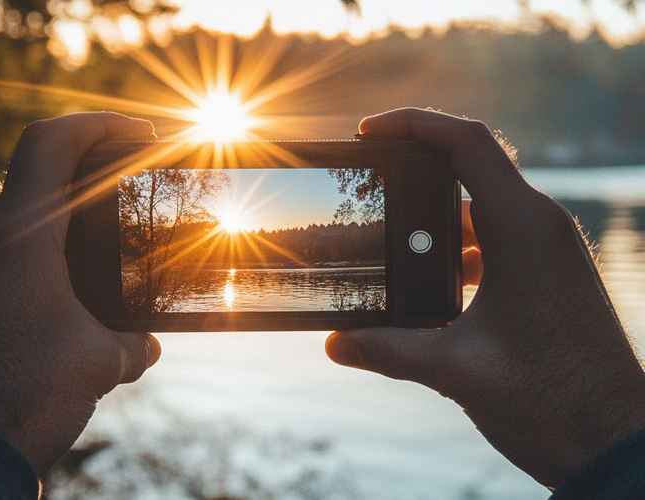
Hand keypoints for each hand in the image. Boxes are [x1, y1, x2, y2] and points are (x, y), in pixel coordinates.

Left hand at [0, 112, 160, 474]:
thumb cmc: (32, 396)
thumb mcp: (102, 362)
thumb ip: (133, 341)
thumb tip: (145, 343)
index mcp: (16, 237)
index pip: (50, 142)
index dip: (97, 123)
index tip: (138, 134)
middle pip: (34, 181)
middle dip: (86, 183)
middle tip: (126, 195)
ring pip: (11, 224)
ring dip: (56, 229)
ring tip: (93, 260)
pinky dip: (28, 263)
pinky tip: (56, 299)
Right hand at [326, 108, 644, 486]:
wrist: (614, 441)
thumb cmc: (551, 401)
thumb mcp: (457, 370)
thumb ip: (388, 350)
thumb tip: (334, 343)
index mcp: (524, 229)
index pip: (468, 142)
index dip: (413, 123)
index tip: (367, 132)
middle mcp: (540, 228)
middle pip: (469, 170)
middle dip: (413, 175)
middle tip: (366, 191)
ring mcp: (547, 252)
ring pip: (480, 212)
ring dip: (433, 223)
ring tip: (387, 246)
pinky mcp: (547, 277)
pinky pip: (496, 243)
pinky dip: (456, 252)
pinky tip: (427, 288)